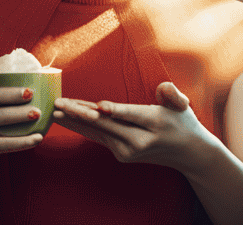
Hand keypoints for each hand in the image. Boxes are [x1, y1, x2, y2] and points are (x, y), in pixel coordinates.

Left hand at [53, 82, 209, 172]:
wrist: (187, 153)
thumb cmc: (182, 121)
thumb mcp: (182, 104)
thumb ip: (172, 94)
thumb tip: (163, 88)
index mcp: (155, 124)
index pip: (131, 115)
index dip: (115, 110)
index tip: (98, 106)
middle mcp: (139, 141)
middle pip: (106, 124)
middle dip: (80, 113)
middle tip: (59, 104)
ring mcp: (128, 151)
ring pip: (97, 131)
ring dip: (75, 120)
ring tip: (55, 110)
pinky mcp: (120, 153)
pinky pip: (97, 136)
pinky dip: (81, 127)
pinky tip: (66, 119)